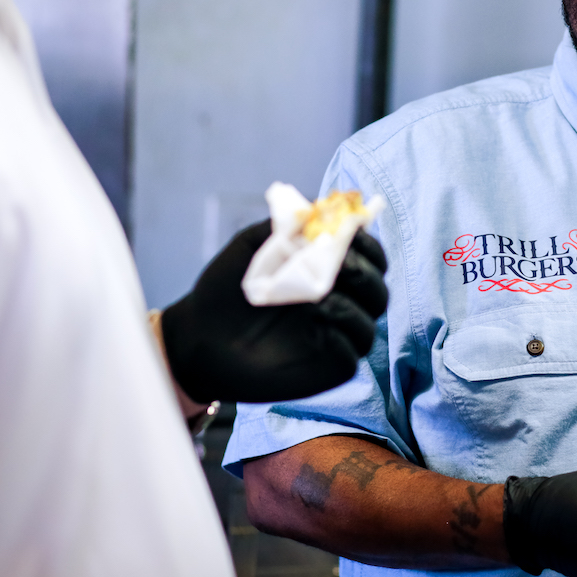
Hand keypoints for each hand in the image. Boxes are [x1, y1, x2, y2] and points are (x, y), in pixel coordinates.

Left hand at [161, 221, 387, 403]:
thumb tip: (319, 210)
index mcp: (326, 270)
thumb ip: (284, 227)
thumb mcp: (250, 246)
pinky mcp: (329, 366)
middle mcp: (339, 301)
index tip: (354, 235)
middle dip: (366, 272)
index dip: (369, 245)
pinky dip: (344, 334)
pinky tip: (318, 323)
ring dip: (355, 304)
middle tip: (341, 266)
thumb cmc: (224, 291)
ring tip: (321, 299)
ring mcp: (336, 334)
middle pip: (378, 286)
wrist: (198, 337)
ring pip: (371, 319)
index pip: (369, 256)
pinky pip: (354, 352)